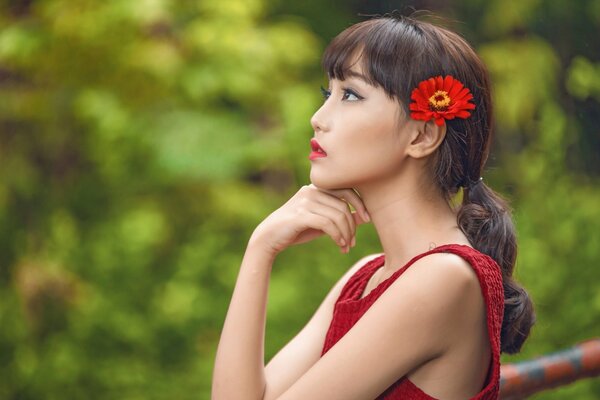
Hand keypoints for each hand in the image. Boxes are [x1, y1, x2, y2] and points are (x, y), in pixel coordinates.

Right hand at [249, 184, 370, 256]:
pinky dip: (337, 236)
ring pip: (337, 216)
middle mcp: (311, 190)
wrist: (269, 238)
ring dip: (346, 234)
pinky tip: (339, 245)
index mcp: (317, 187)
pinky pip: (328, 224)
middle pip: (343, 206)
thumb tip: (364, 216)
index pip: (347, 189)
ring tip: (345, 247)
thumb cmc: (297, 229)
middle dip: (352, 226)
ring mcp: (305, 201)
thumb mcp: (322, 222)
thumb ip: (339, 216)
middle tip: (352, 242)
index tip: (368, 219)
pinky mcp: (300, 215)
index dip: (360, 204)